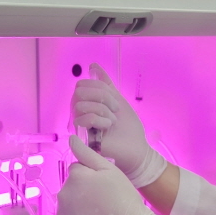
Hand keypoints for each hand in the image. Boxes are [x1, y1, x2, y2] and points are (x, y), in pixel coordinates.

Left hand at [57, 135, 161, 214]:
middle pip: (70, 188)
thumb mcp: (110, 170)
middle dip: (82, 192)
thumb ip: (88, 154)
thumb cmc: (123, 198)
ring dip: (78, 208)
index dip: (91, 178)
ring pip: (68, 206)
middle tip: (102, 203)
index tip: (104, 188)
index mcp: (74, 177)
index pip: (77, 171)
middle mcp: (62, 195)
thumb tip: (72, 139)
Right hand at [71, 63, 167, 187]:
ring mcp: (78, 126)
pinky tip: (107, 128)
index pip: (82, 84)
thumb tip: (93, 65)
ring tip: (112, 121)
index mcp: (87, 103)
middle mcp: (79, 114)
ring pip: (80, 105)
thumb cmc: (128, 128)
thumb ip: (106, 84)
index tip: (115, 101)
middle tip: (115, 110)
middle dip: (102, 97)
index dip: (100, 88)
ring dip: (102, 110)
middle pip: (79, 92)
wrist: (136, 149)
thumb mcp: (118, 99)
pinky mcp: (80, 138)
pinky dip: (99, 120)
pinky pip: (82, 119)